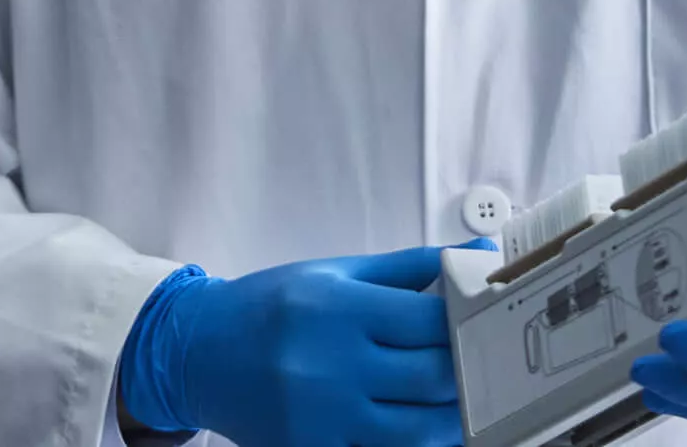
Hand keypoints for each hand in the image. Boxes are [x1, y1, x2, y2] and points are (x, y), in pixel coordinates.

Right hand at [118, 246, 464, 446]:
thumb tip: (473, 259)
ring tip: (464, 403)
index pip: (430, 318)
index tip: (489, 321)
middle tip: (489, 365)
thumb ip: (406, 268)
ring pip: (419, 429)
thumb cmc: (270, 307)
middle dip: (470, 371)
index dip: (470, 321)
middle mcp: (331, 363)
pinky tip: (424, 430)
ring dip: (452, 418)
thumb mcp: (334, 273)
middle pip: (434, 375)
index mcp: (338, 308)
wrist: (197, 352)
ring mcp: (322, 417)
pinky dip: (412, 446)